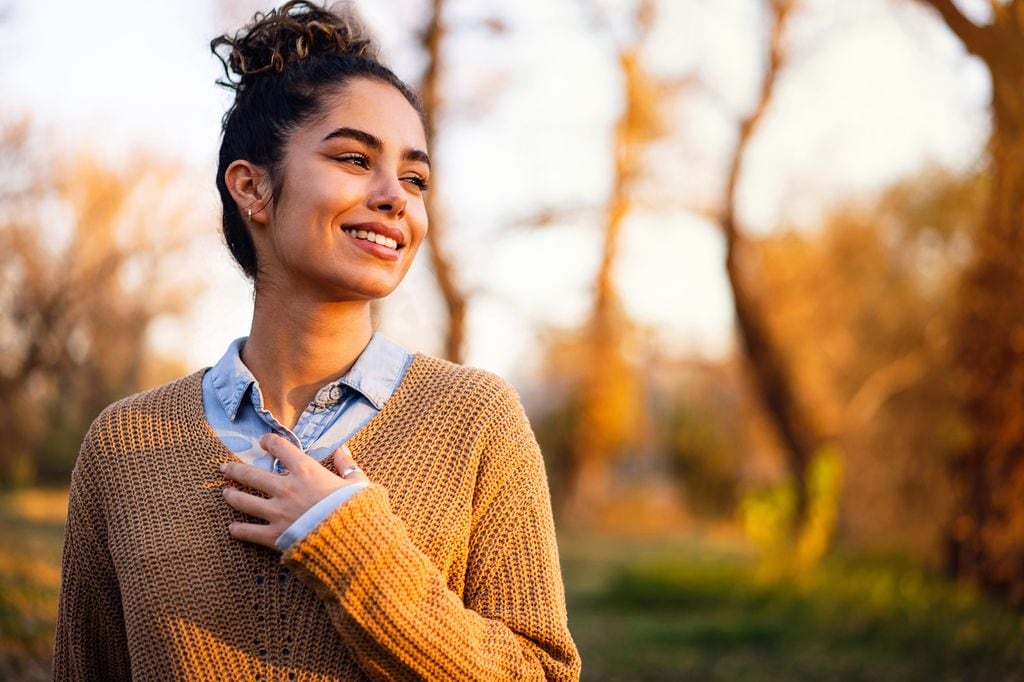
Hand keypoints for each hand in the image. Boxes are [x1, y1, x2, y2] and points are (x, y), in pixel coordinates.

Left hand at [220, 433, 368, 549]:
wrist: (350, 542)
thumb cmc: (356, 510)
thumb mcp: (358, 483)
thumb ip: (348, 466)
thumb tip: (343, 449)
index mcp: (306, 471)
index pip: (281, 448)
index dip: (269, 442)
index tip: (263, 442)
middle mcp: (286, 488)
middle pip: (251, 474)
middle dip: (236, 469)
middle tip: (226, 467)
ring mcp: (277, 512)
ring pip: (243, 501)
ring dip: (232, 495)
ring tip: (226, 493)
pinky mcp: (274, 536)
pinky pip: (249, 532)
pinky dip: (238, 530)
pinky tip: (232, 528)